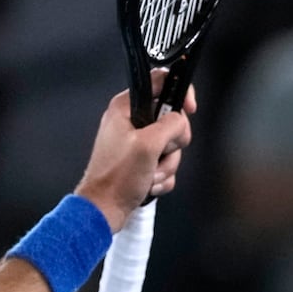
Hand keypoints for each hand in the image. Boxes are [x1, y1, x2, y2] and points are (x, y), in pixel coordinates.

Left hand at [74, 69, 195, 229]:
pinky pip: (165, 164)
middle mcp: (130, 121)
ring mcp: (136, 143)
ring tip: (149, 175)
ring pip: (171, 146)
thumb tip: (180, 121)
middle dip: (172, 144)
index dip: (180, 93)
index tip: (189, 109)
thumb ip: (171, 124)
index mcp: (126, 107)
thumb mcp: (148, 144)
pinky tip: (148, 184)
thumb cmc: (117, 177)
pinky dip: (161, 177)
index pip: (160, 81)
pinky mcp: (141, 162)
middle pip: (172, 120)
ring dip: (166, 166)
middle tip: (159, 154)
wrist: (103, 210)